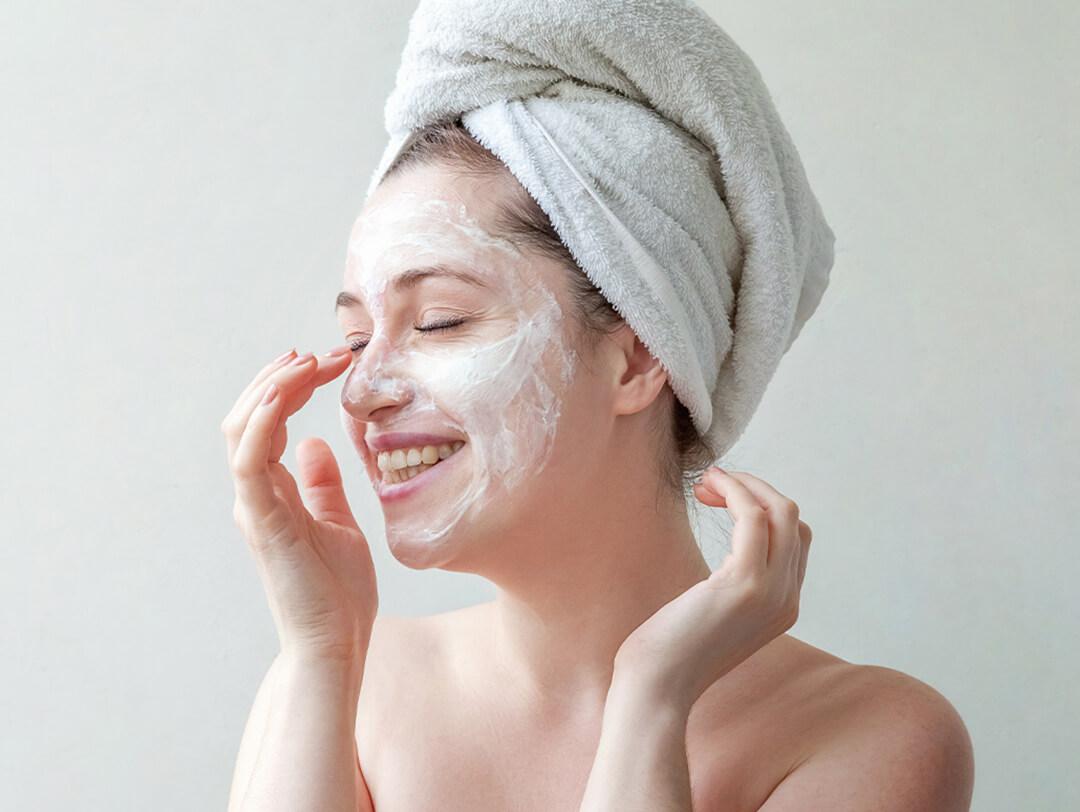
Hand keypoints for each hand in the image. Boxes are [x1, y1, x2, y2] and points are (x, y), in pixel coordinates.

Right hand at [221, 346, 376, 664]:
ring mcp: (254, 506)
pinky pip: (249, 458)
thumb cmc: (339, 593)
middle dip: (285, 377)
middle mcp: (256, 494)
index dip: (294, 386)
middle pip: (251, 416)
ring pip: (242, 428)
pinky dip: (263, 418)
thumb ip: (323, 485)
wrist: (336, 644)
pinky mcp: (262, 519)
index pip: (270, 422)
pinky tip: (290, 390)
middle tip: (327, 353)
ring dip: (273, 387)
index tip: (331, 363)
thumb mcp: (339, 524)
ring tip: (309, 361)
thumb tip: (314, 445)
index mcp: (274, 492)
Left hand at [612, 468, 811, 712]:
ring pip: (781, 511)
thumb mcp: (714, 617)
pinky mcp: (745, 583)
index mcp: (783, 608)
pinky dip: (734, 491)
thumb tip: (728, 561)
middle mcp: (787, 600)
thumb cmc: (670, 653)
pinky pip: (754, 517)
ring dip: (744, 484)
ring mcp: (771, 592)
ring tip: (707, 479)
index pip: (795, 541)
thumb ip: (733, 592)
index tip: (720, 500)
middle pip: (794, 520)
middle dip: (755, 490)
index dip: (762, 509)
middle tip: (710, 484)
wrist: (657, 688)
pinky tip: (707, 486)